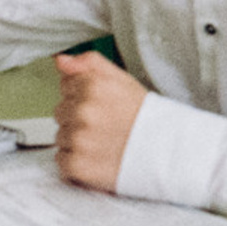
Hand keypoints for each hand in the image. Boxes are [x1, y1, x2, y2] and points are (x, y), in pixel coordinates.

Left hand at [54, 49, 148, 193]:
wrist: (166, 151)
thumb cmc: (145, 117)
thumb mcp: (123, 80)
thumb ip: (90, 64)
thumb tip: (62, 60)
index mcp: (94, 86)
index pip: (66, 86)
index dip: (84, 95)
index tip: (102, 104)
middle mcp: (84, 111)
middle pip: (61, 112)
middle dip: (78, 118)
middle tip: (106, 124)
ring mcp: (78, 139)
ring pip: (61, 137)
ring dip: (77, 140)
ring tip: (104, 142)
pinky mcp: (76, 164)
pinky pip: (61, 160)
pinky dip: (76, 161)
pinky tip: (98, 157)